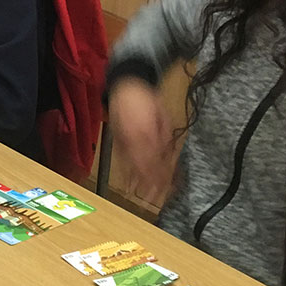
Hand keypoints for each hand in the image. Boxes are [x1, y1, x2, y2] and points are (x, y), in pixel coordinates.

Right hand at [107, 78, 176, 201]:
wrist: (126, 87)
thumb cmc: (149, 100)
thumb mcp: (164, 116)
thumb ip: (165, 138)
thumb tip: (169, 157)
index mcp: (148, 133)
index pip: (157, 159)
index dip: (162, 175)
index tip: (168, 188)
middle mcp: (134, 139)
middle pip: (144, 166)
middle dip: (151, 183)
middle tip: (157, 198)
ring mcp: (123, 140)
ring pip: (132, 164)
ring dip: (138, 181)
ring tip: (144, 196)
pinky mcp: (116, 140)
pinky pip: (122, 159)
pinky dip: (126, 172)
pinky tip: (128, 183)